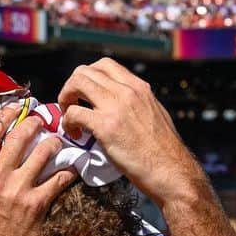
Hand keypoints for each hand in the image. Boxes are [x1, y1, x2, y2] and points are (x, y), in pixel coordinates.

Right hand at [0, 106, 74, 235]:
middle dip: (33, 123)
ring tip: (57, 141)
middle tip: (40, 120)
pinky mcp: (37, 204)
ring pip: (42, 153)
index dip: (2, 117)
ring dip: (52, 143)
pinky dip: (68, 172)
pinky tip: (72, 168)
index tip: (13, 110)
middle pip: (19, 137)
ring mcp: (18, 190)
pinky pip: (58, 179)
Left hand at [57, 58, 206, 207]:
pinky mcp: (105, 126)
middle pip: (85, 71)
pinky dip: (67, 123)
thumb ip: (136, 103)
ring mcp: (115, 107)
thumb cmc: (163, 151)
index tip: (84, 94)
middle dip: (71, 86)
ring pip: (76, 84)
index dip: (88, 77)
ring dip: (65, 99)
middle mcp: (127, 91)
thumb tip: (121, 104)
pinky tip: (75, 134)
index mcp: (139, 87)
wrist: (170, 170)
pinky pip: (73, 113)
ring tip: (70, 118)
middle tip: (71, 106)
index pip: (105, 65)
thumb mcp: (154, 114)